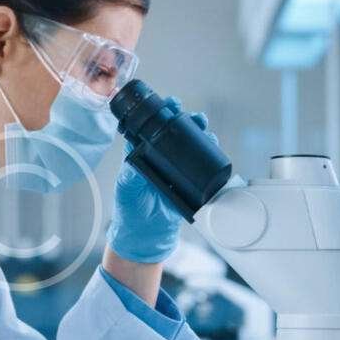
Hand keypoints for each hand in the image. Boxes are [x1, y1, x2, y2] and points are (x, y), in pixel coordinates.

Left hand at [106, 99, 212, 263]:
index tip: (169, 104)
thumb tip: (138, 153)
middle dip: (185, 119)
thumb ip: (132, 172)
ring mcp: (176, 169)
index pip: (152, 128)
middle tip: (191, 115)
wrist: (146, 236)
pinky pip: (201, 163)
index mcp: (142, 154)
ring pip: (190, 144)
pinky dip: (208, 152)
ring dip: (198, 132)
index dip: (161, 113)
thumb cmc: (130, 210)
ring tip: (203, 125)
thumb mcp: (127, 187)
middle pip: (175, 132)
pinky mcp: (189, 181)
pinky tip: (212, 144)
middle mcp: (160, 158)